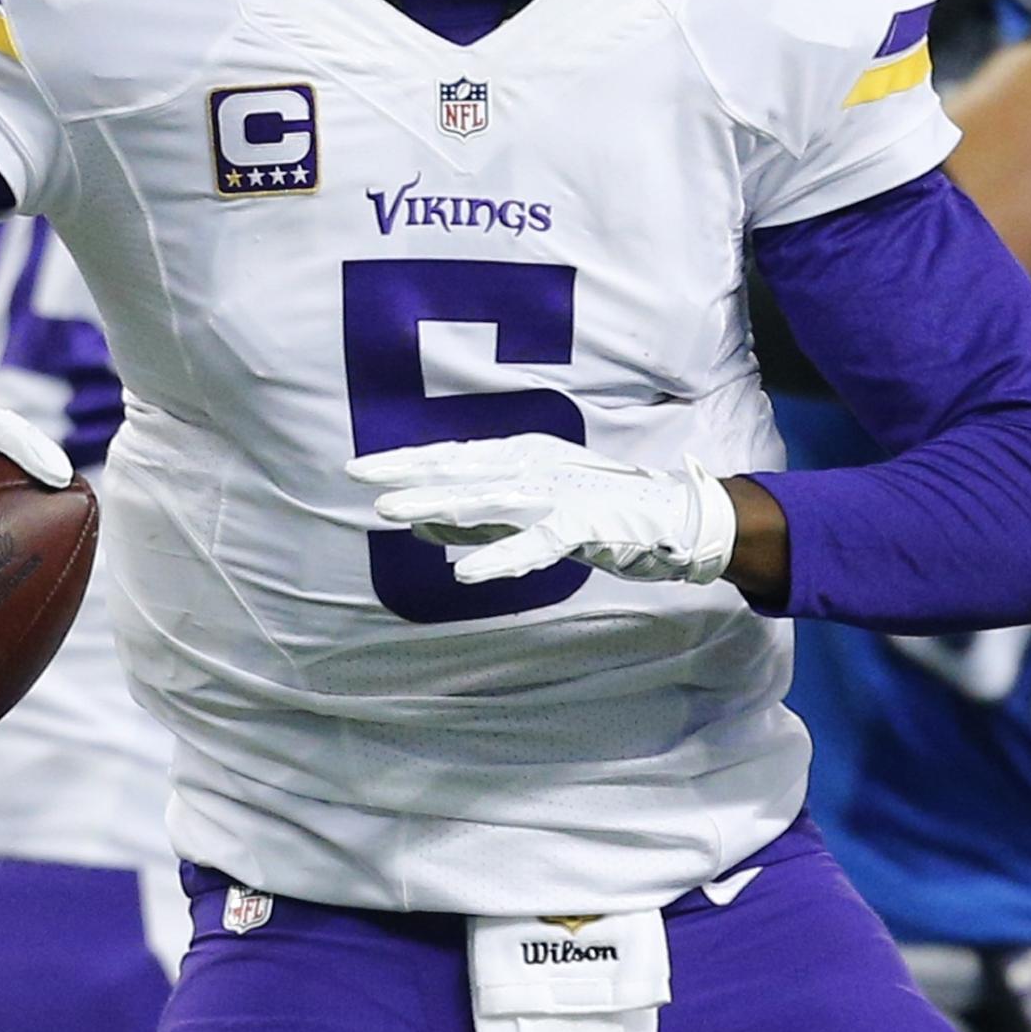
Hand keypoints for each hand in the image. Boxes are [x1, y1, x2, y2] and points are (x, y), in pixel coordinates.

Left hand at [348, 436, 737, 586]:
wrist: (672, 518)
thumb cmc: (597, 512)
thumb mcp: (525, 510)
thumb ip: (474, 519)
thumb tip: (417, 524)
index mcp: (521, 457)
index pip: (452, 457)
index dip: (405, 461)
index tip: (358, 468)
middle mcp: (535, 467)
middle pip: (460, 469)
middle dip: (407, 473)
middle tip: (358, 477)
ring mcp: (558, 494)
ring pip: (487, 498)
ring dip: (437, 504)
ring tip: (393, 510)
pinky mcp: (583, 526)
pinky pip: (534, 544)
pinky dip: (499, 557)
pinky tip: (465, 574)